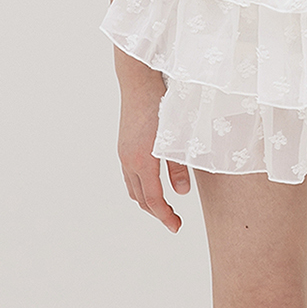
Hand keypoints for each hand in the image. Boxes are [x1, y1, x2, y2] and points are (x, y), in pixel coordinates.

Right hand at [117, 85, 189, 231]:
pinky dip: (141, 187)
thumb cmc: (161, 104)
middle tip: (174, 220)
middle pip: (141, 198)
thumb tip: (182, 192)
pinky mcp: (124, 146)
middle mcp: (129, 161)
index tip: (176, 227)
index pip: (153, 200)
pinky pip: (129, 176)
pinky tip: (152, 185)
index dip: (165, 216)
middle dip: (157, 212)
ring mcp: (124, 153)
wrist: (139, 80)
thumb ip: (178, 167)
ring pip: (133, 188)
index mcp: (143, 161)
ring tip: (164, 206)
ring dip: (147, 201)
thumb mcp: (175, 137)